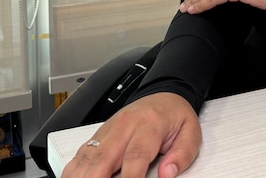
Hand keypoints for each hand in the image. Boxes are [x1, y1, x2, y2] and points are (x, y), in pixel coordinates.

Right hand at [61, 93, 200, 177]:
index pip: (136, 155)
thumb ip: (182, 154)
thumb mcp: (191, 132)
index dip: (130, 177)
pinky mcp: (97, 136)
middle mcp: (124, 126)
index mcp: (150, 124)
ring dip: (83, 176)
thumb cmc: (175, 117)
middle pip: (104, 157)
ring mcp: (108, 130)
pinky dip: (74, 171)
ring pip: (87, 156)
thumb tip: (168, 174)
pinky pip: (80, 155)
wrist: (164, 95)